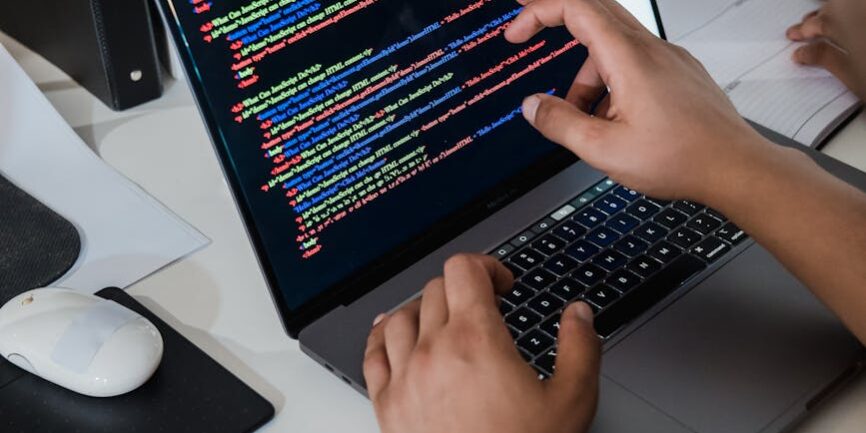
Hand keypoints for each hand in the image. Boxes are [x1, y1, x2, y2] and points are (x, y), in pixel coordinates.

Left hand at [363, 254, 600, 432]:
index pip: (463, 269)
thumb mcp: (571, 401)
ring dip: (425, 310)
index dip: (487, 266)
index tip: (502, 285)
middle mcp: (433, 351)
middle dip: (464, 290)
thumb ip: (580, 348)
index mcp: (476, 340)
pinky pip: (372, 353)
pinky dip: (382, 335)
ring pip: (401, 315)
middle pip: (435, 288)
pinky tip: (393, 335)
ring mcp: (404, 377)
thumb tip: (578, 314)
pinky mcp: (387, 404)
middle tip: (485, 308)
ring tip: (445, 321)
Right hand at [504, 0, 781, 205]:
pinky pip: (634, 65)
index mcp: (629, 59)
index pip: (577, 8)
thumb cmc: (682, 158)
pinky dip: (611, 84)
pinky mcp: (679, 75)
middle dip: (556, 24)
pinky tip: (615, 121)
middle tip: (528, 34)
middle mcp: (652, 49)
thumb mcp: (604, 149)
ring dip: (586, 76)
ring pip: (612, 49)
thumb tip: (533, 106)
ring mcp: (669, 60)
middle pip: (595, 14)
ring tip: (585, 123)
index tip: (517, 33)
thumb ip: (561, 124)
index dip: (539, 12)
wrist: (735, 168)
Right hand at [787, 0, 865, 99]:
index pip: (819, 22)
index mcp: (847, 22)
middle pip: (836, 6)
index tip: (796, 37)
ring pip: (851, 6)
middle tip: (807, 29)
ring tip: (830, 23)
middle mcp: (861, 10)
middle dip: (819, 16)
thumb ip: (825, 58)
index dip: (804, 30)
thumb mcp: (851, 75)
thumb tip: (803, 53)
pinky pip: (861, 12)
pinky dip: (854, 14)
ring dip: (837, 12)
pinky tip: (853, 25)